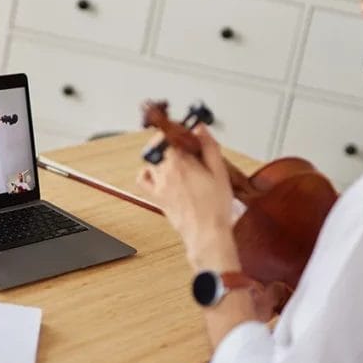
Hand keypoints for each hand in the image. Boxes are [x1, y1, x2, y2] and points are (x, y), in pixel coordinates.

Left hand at [136, 125, 236, 265]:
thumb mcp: (220, 172)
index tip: (185, 131)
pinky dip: (147, 172)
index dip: (176, 130)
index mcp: (181, 163)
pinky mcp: (156, 197)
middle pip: (157, 146)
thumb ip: (209, 147)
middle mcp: (166, 172)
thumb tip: (200, 129)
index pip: (168, 135)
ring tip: (173, 157)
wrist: (207, 233)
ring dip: (159, 155)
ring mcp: (159, 185)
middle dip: (168, 140)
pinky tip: (158, 173)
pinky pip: (142, 180)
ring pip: (150, 160)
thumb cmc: (215, 207)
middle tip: (181, 143)